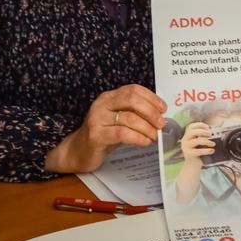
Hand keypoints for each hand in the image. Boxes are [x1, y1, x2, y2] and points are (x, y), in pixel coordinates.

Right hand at [44, 84, 165, 173]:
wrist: (77, 151)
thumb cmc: (103, 135)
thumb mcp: (118, 120)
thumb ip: (134, 113)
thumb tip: (159, 115)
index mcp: (109, 97)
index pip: (133, 89)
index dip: (151, 97)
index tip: (163, 108)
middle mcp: (102, 104)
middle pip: (132, 100)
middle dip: (151, 112)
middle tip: (161, 124)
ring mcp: (97, 119)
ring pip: (129, 118)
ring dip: (147, 128)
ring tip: (154, 136)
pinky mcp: (96, 135)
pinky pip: (122, 133)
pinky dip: (138, 138)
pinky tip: (145, 142)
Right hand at [178, 121, 214, 172]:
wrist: (193, 165)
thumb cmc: (198, 151)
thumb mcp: (201, 142)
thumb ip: (206, 135)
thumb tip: (219, 126)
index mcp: (188, 135)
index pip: (191, 126)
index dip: (200, 125)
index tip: (208, 127)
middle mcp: (185, 140)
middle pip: (192, 131)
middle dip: (203, 131)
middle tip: (210, 134)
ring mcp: (186, 147)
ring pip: (197, 141)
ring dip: (207, 141)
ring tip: (213, 144)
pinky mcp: (189, 154)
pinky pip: (198, 151)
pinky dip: (206, 150)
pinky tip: (211, 150)